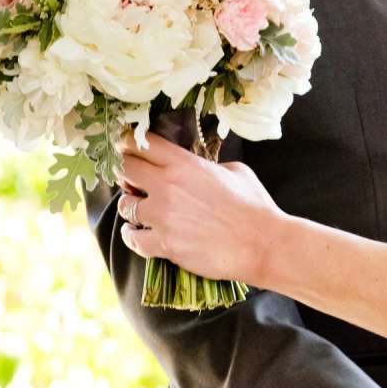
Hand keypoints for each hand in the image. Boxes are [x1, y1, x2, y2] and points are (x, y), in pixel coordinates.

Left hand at [117, 134, 277, 282]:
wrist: (262, 244)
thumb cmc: (254, 206)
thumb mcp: (234, 171)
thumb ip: (207, 165)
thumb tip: (197, 166)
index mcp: (184, 164)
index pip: (141, 143)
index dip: (128, 143)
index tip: (126, 147)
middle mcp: (167, 187)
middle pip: (124, 169)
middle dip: (124, 173)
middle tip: (132, 180)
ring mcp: (163, 217)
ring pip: (125, 206)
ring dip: (130, 207)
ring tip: (139, 211)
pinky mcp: (165, 244)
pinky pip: (133, 239)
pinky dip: (133, 236)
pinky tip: (138, 234)